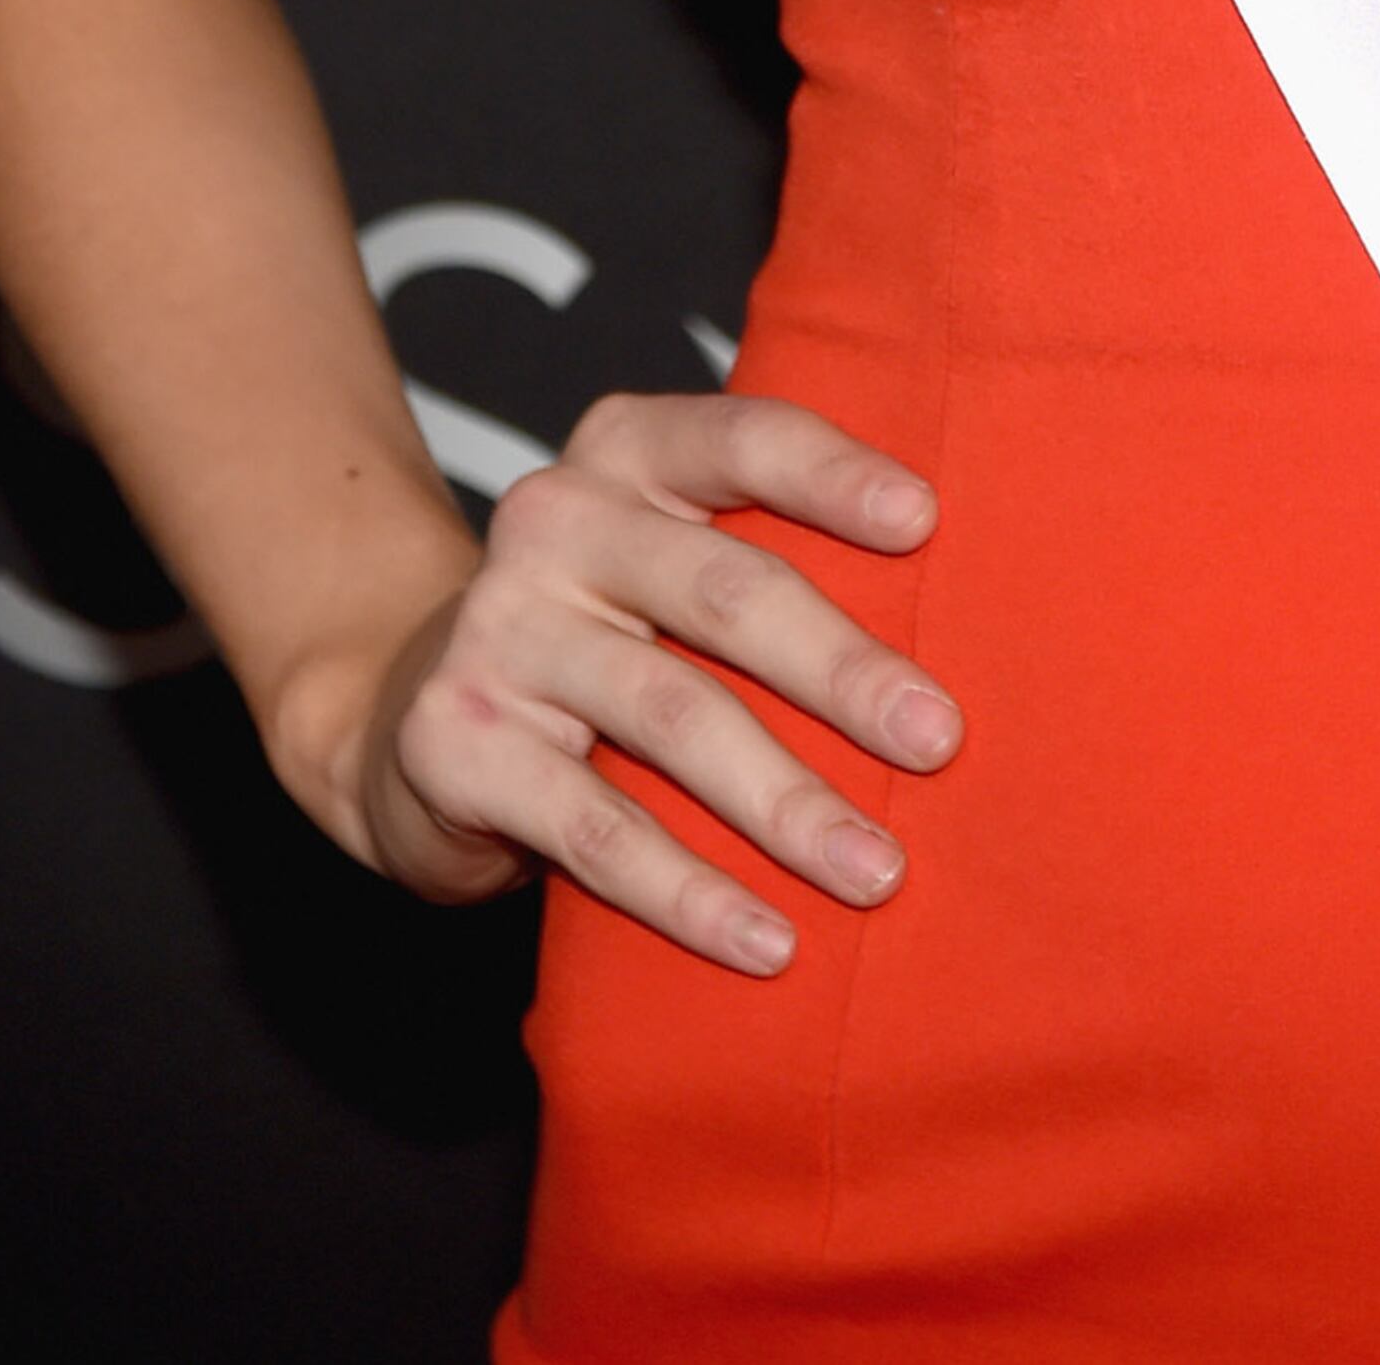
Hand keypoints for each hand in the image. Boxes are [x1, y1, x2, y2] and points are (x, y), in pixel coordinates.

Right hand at [340, 390, 959, 976]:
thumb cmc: (610, 632)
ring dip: (789, 806)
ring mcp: (495, 629)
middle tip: (939, 741)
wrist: (415, 721)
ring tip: (877, 870)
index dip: (834, 476)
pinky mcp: (455, 744)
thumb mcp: (672, 560)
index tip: (927, 521)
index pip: (743, 438)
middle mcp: (555, 519)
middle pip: (726, 592)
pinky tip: (769, 940)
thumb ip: (773, 556)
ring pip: (675, 717)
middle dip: (844, 671)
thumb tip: (963, 625)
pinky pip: (598, 829)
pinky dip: (692, 893)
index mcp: (627, 450)